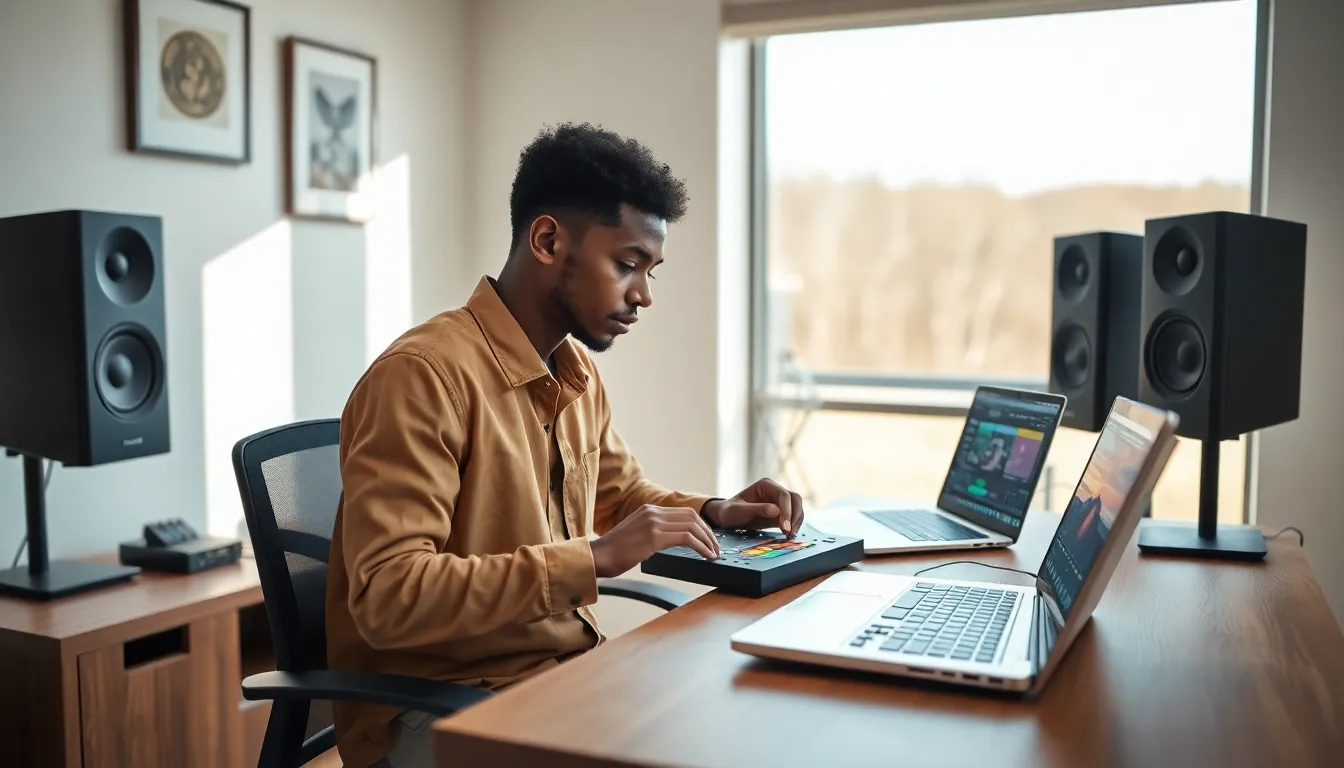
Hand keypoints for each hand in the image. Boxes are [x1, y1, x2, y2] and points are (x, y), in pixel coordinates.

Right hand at [590, 504, 720, 576]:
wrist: (597, 557)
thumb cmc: (614, 553)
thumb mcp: (636, 536)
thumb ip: (653, 534)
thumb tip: (671, 542)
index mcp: (649, 510)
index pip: (683, 512)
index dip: (700, 525)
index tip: (708, 539)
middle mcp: (652, 512)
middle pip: (692, 516)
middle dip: (708, 532)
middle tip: (716, 547)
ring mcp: (653, 522)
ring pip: (692, 526)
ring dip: (707, 540)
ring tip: (714, 554)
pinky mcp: (654, 536)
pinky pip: (686, 538)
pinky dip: (701, 547)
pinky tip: (706, 556)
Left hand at [702, 478, 804, 537]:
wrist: (727, 518)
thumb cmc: (729, 512)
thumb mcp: (738, 511)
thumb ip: (756, 509)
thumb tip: (777, 511)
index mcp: (765, 485)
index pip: (783, 495)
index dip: (787, 510)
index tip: (784, 526)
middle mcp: (775, 490)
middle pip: (795, 499)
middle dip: (795, 515)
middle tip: (790, 532)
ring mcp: (779, 502)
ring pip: (797, 508)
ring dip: (797, 521)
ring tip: (789, 535)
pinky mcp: (781, 513)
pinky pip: (793, 518)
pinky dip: (794, 526)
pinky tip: (788, 535)